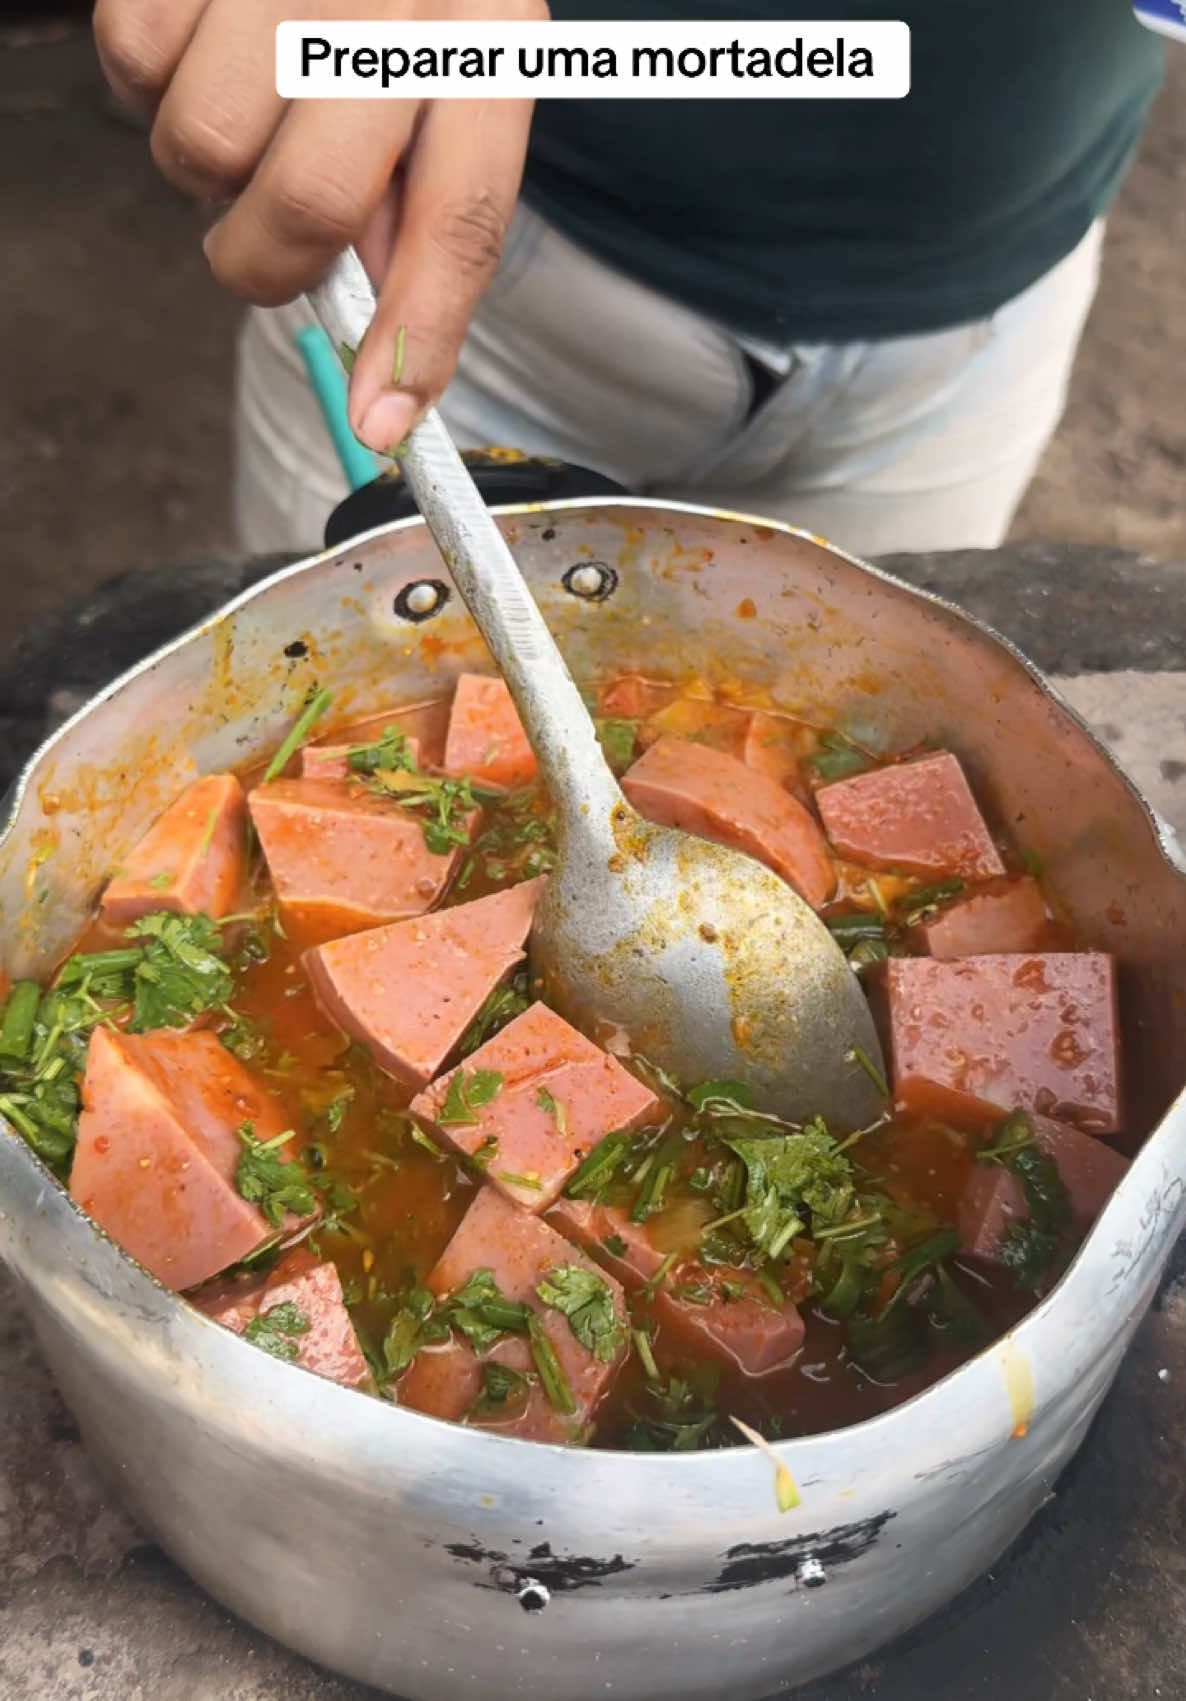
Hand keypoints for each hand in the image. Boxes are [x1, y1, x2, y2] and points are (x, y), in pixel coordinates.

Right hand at [93, 0, 543, 449]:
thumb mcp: (452, 62)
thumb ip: (422, 189)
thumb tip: (375, 323)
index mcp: (487, 39)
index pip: (464, 222)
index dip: (419, 336)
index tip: (383, 427)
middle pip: (313, 206)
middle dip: (268, 265)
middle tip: (261, 246)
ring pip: (204, 149)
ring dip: (201, 168)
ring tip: (238, 105)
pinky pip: (134, 67)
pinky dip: (148, 80)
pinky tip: (197, 39)